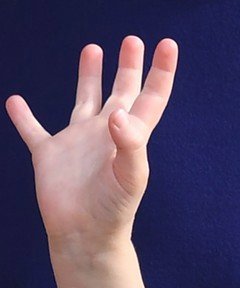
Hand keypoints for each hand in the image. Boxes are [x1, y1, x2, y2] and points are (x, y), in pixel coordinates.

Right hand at [6, 36, 177, 252]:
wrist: (86, 237)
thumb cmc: (113, 212)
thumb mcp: (130, 177)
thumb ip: (131, 144)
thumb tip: (119, 113)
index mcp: (129, 137)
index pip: (149, 98)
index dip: (160, 73)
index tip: (167, 45)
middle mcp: (105, 135)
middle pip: (121, 92)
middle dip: (129, 67)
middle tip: (133, 41)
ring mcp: (77, 143)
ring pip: (84, 100)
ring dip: (89, 76)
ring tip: (93, 49)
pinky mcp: (49, 156)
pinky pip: (34, 130)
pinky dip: (23, 117)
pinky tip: (15, 102)